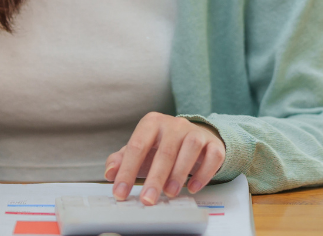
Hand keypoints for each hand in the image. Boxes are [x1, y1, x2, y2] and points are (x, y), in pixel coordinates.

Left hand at [104, 112, 225, 204]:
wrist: (195, 138)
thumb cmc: (162, 147)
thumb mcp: (140, 150)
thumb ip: (121, 160)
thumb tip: (109, 173)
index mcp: (152, 123)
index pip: (137, 146)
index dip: (127, 171)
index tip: (120, 193)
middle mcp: (174, 124)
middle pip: (164, 151)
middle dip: (155, 179)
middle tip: (147, 200)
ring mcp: (196, 132)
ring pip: (190, 150)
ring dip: (179, 174)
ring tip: (170, 193)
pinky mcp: (213, 143)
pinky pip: (212, 156)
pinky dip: (204, 173)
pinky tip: (193, 187)